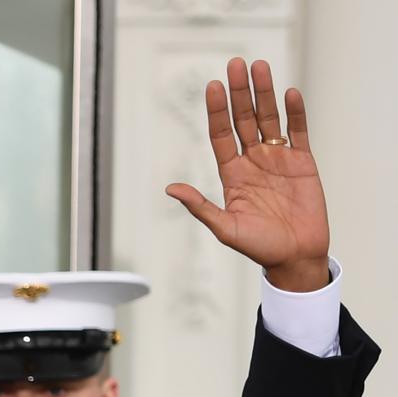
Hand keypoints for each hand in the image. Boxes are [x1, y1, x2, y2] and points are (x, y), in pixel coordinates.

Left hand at [166, 58, 329, 292]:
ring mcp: (278, 160)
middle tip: (235, 64)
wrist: (295, 257)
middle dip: (240, 93)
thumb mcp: (224, 227)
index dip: (217, 112)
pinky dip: (295, 113)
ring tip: (259, 67)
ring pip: (269, 119)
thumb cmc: (259, 247)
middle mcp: (253, 161)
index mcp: (232, 174)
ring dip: (265, 94)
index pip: (221, 135)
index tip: (212, 87)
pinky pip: (298, 132)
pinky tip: (289, 93)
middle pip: (244, 120)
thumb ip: (200, 206)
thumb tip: (170, 189)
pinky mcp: (303, 163)